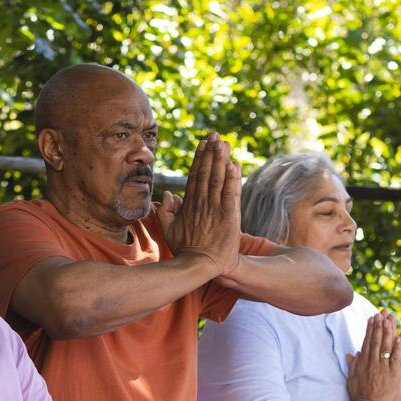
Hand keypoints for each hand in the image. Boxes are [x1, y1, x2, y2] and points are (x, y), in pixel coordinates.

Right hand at [161, 133, 241, 276]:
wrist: (198, 265)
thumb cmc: (184, 249)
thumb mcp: (168, 229)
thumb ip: (166, 210)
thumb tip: (169, 194)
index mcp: (189, 204)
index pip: (195, 175)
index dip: (200, 158)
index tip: (203, 144)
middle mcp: (202, 203)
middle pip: (207, 172)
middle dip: (211, 152)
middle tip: (216, 135)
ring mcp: (215, 209)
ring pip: (219, 178)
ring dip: (222, 159)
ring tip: (224, 142)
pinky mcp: (229, 217)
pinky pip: (231, 193)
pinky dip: (233, 179)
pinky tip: (234, 164)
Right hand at [346, 309, 400, 400]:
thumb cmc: (359, 397)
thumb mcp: (352, 380)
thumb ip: (352, 365)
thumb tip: (351, 353)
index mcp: (362, 363)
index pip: (367, 342)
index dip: (370, 329)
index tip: (372, 318)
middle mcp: (372, 363)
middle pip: (376, 340)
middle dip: (379, 325)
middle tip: (382, 312)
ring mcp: (383, 368)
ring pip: (386, 346)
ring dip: (388, 331)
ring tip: (390, 318)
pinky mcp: (394, 374)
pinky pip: (397, 357)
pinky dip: (399, 346)